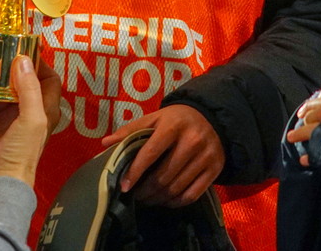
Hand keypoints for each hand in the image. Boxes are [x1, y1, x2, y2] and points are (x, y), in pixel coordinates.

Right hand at [0, 55, 59, 187]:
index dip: (39, 63)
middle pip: (24, 81)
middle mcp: (28, 111)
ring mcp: (9, 118)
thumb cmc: (21, 155)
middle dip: (13, 66)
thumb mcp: (31, 119)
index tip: (23, 49)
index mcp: (45, 109)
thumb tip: (24, 60)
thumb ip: (29, 89)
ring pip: (3, 90)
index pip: (49, 78)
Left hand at [101, 104, 223, 206]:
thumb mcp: (155, 118)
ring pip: (177, 188)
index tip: (124, 187)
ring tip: (148, 199)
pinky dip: (176, 202)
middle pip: (164, 175)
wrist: (212, 118)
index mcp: (173, 126)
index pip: (150, 153)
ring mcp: (205, 157)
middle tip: (136, 196)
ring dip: (158, 199)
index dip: (135, 172)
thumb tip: (105, 143)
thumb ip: (130, 130)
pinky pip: (192, 195)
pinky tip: (166, 201)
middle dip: (146, 190)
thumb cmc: (177, 120)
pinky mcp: (215, 170)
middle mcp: (191, 141)